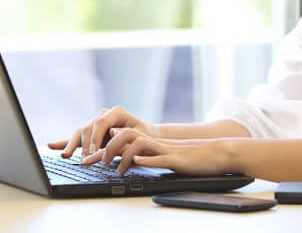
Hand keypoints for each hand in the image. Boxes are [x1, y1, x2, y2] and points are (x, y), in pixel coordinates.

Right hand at [47, 106, 158, 157]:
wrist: (147, 137)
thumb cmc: (145, 136)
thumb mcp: (139, 135)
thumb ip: (125, 134)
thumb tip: (112, 133)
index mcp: (116, 112)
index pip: (101, 122)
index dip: (96, 137)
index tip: (94, 152)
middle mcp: (104, 115)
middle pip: (88, 127)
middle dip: (84, 144)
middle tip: (83, 160)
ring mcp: (96, 123)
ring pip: (80, 132)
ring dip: (72, 145)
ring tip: (66, 156)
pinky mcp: (91, 134)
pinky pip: (77, 138)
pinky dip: (64, 142)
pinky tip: (51, 145)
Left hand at [82, 127, 241, 175]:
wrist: (218, 154)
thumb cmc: (192, 158)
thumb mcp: (164, 156)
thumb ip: (147, 154)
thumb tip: (127, 156)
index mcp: (150, 143)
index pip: (120, 140)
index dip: (101, 148)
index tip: (83, 157)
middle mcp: (155, 142)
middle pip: (124, 136)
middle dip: (105, 148)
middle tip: (92, 162)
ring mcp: (165, 149)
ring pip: (138, 143)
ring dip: (123, 154)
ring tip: (115, 167)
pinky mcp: (178, 159)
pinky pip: (160, 157)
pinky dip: (148, 159)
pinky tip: (137, 161)